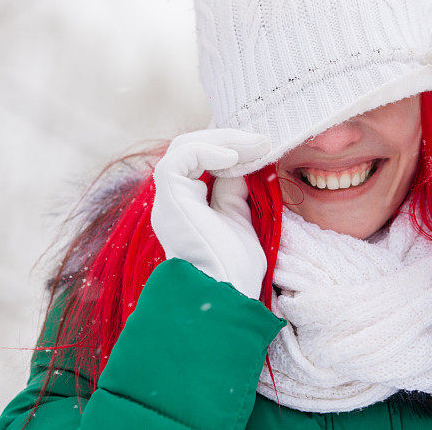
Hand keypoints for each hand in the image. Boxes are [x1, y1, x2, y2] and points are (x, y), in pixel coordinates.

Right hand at [150, 128, 270, 299]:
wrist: (225, 294)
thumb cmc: (234, 269)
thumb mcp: (239, 219)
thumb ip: (234, 190)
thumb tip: (244, 162)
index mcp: (187, 204)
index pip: (199, 159)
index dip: (227, 144)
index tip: (260, 143)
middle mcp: (173, 198)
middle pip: (190, 147)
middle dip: (228, 138)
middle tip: (262, 140)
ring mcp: (169, 198)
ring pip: (184, 146)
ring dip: (223, 140)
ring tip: (256, 146)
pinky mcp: (169, 197)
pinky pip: (181, 157)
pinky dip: (209, 150)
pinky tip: (235, 157)